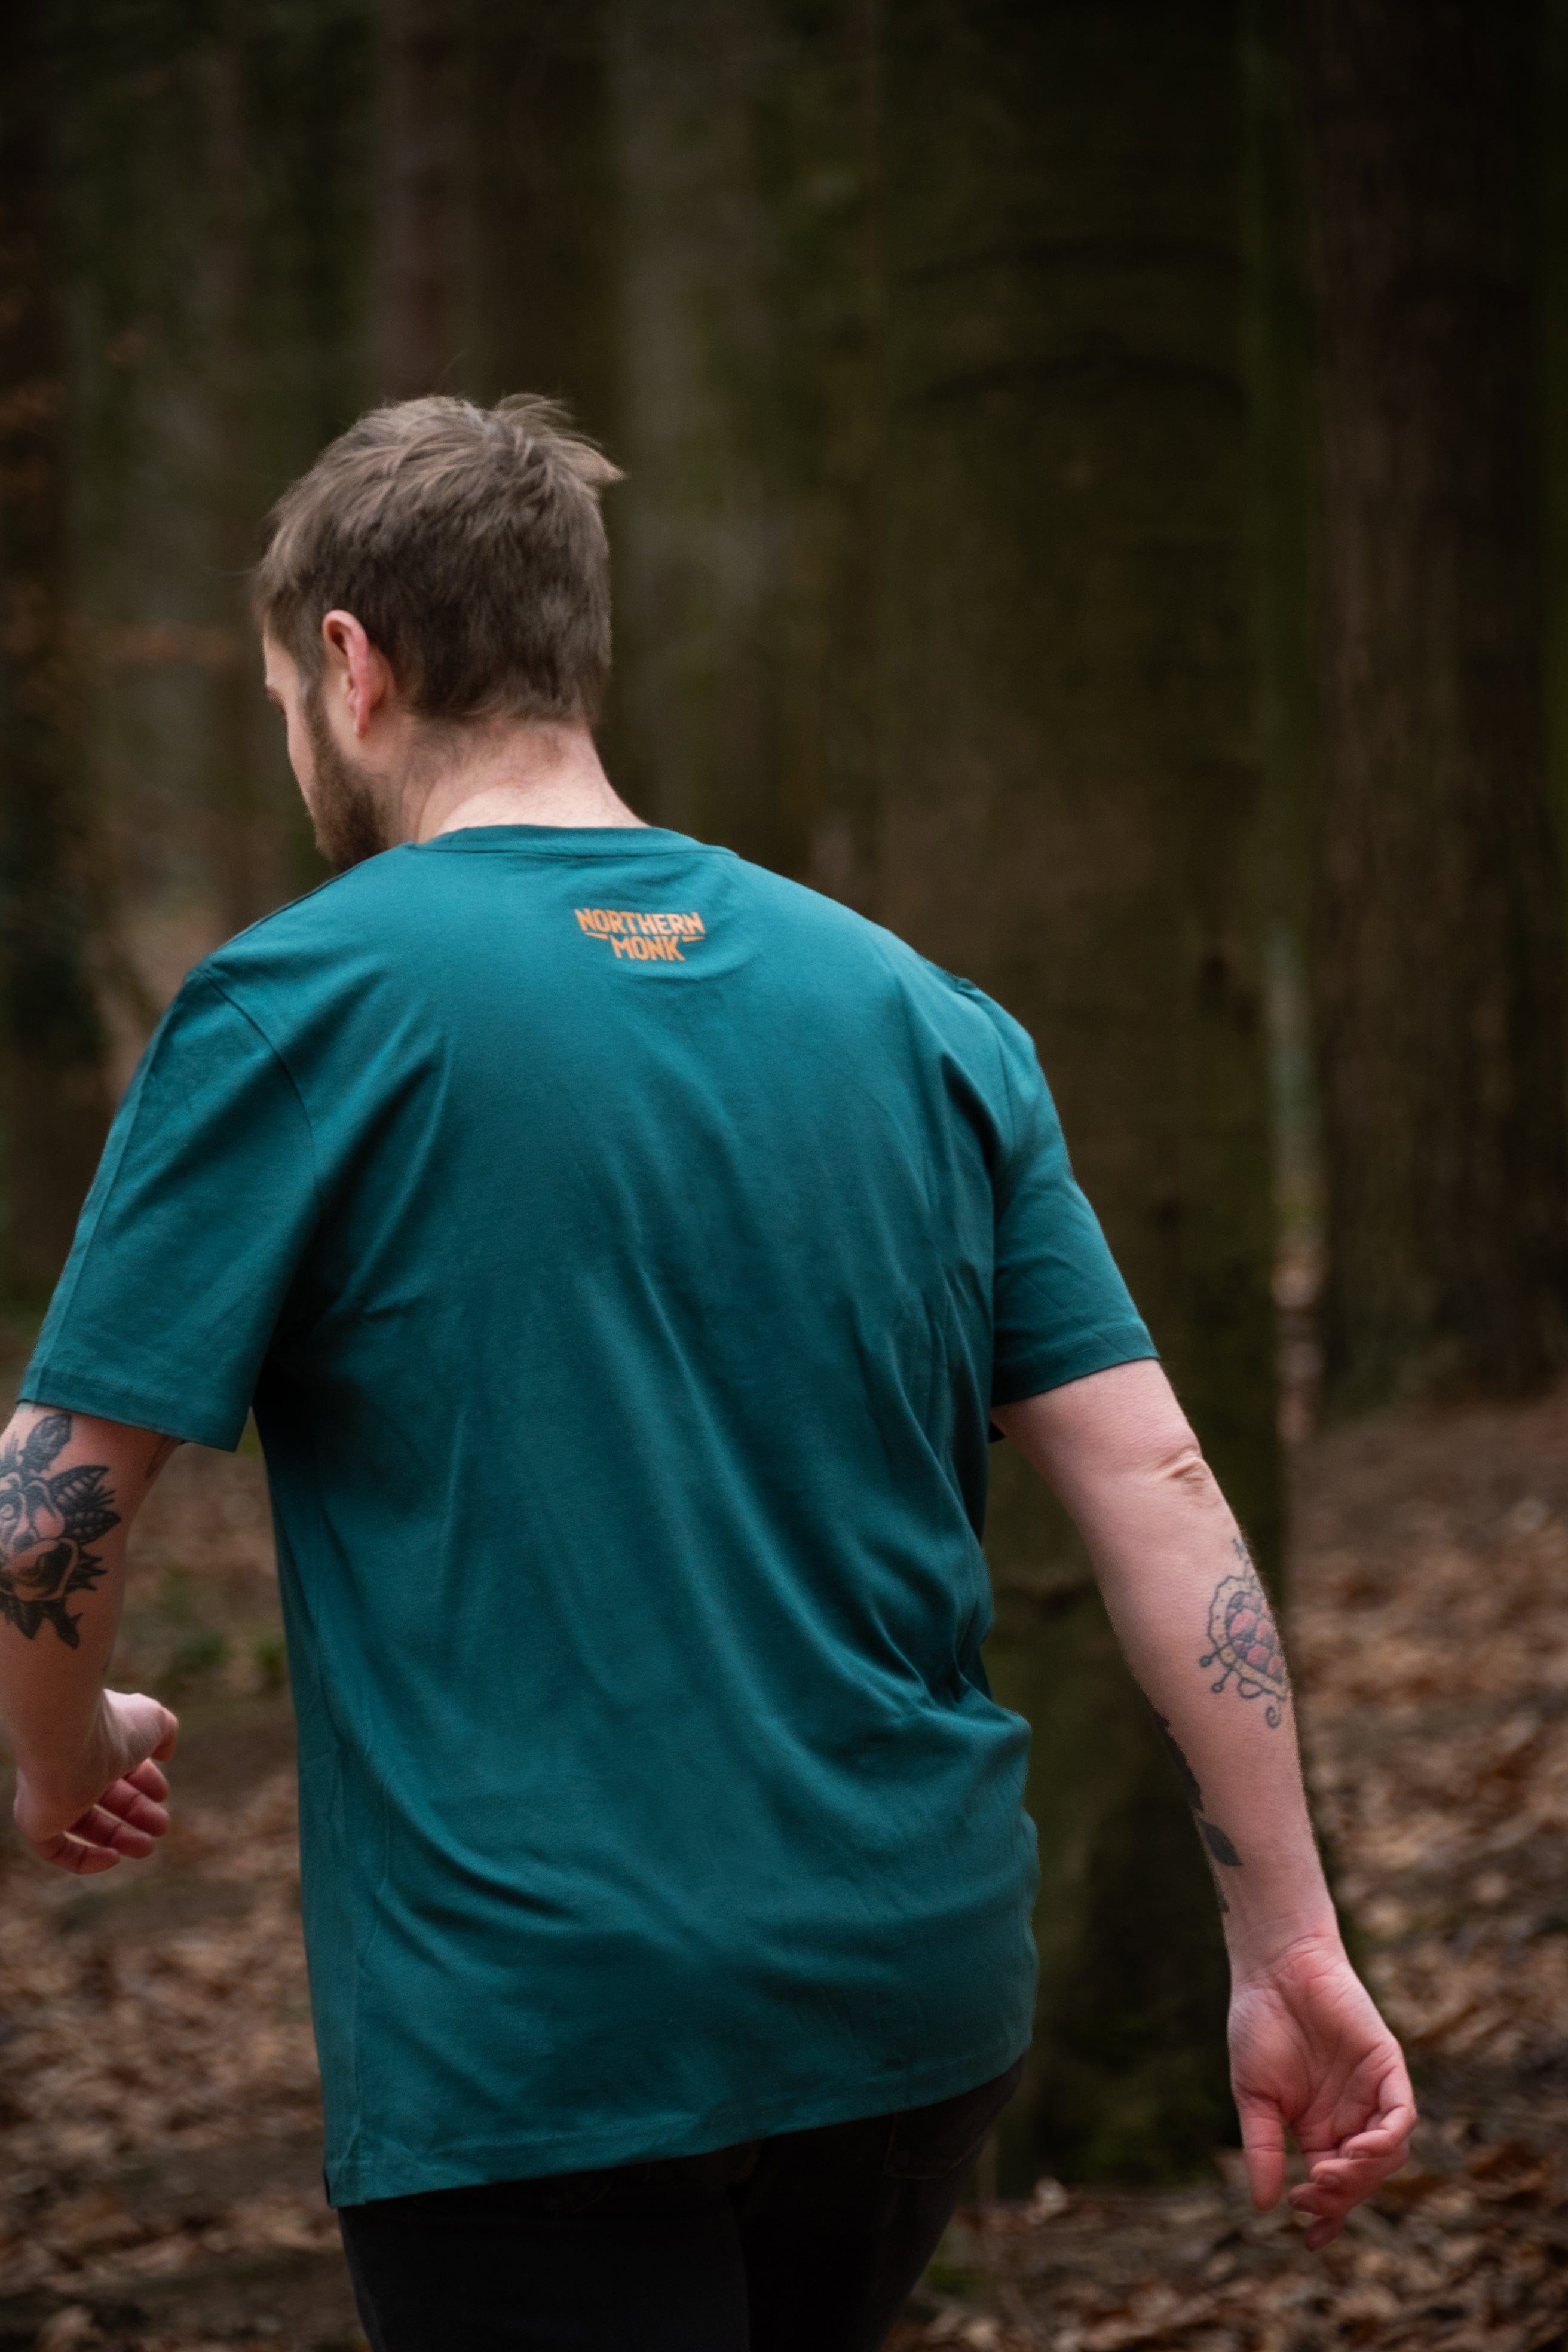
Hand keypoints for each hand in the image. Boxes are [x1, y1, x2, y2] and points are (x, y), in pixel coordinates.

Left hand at [12, 1688, 177, 1874]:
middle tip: (161, 1827)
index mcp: (94, 1738)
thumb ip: (165, 1733)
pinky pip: (56, 1849)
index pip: (119, 1765)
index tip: (162, 1795)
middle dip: (138, 1814)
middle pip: (106, 1797)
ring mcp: (50, 1794)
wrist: (67, 1739)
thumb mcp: (154, 1720)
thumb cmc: (113, 1726)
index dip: (145, 1782)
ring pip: (85, 1825)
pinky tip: (113, 1858)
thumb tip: (164, 1754)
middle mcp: (70, 1765)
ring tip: (146, 1847)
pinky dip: (85, 1858)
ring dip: (119, 1838)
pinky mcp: (36, 1822)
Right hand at [1228, 1931, 1414, 2248]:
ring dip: (1363, 2175)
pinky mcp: (1388, 2068)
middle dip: (1340, 2196)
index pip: (1334, 2185)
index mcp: (1319, 2127)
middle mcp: (1351, 2116)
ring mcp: (1372, 2093)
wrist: (1274, 1967)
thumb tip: (1262, 2206)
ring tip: (1329, 2175)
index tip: (1310, 2240)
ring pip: (1388, 2155)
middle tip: (1310, 2196)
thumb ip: (1262, 2147)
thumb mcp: (1254, 2096)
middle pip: (1363, 2177)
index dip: (1328, 2216)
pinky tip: (1359, 2150)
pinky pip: (1402, 2118)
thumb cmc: (1259, 2024)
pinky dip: (1387, 2141)